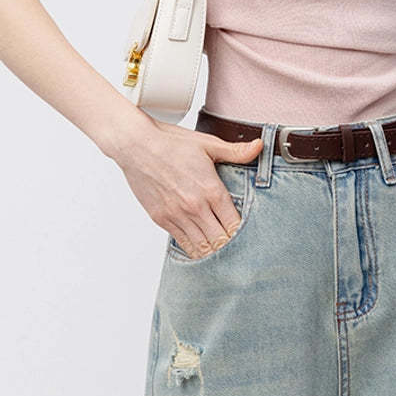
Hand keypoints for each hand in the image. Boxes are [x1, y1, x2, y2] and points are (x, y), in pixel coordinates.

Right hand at [111, 120, 263, 257]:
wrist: (136, 145)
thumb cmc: (170, 143)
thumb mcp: (208, 144)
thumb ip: (236, 151)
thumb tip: (259, 146)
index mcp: (211, 190)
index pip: (235, 225)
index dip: (245, 234)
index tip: (250, 235)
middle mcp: (195, 207)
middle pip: (220, 242)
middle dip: (232, 247)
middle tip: (240, 248)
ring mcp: (177, 215)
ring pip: (202, 247)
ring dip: (213, 251)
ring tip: (223, 252)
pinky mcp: (162, 219)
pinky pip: (182, 243)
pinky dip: (194, 248)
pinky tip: (202, 247)